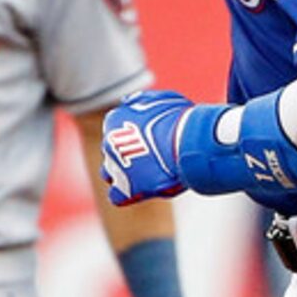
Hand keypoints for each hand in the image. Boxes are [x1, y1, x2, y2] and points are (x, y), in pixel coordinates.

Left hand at [103, 89, 195, 203]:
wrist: (187, 140)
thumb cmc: (180, 119)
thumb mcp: (160, 100)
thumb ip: (141, 101)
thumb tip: (128, 102)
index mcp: (115, 120)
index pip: (116, 131)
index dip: (132, 138)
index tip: (150, 141)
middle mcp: (109, 142)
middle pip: (113, 152)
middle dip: (127, 155)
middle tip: (152, 158)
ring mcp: (115, 166)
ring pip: (110, 174)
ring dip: (123, 175)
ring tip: (147, 175)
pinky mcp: (126, 187)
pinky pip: (117, 196)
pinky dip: (128, 195)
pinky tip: (144, 190)